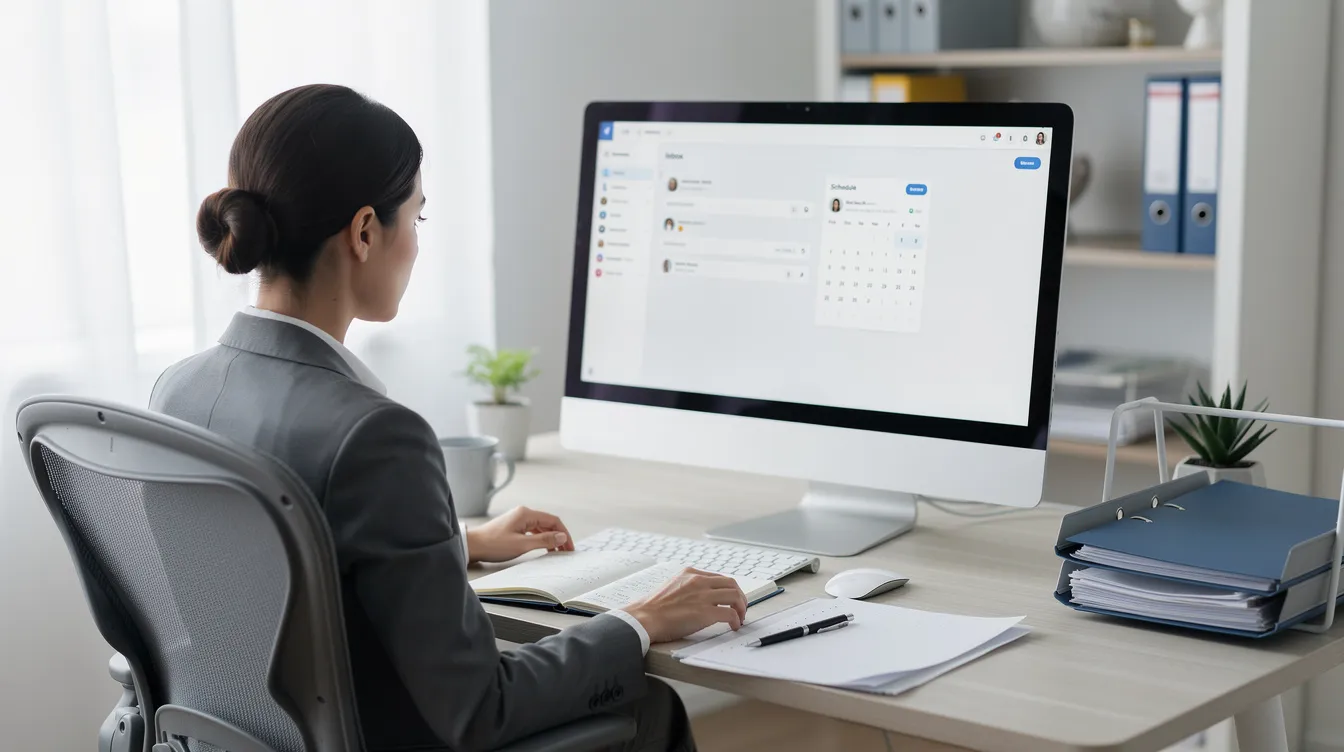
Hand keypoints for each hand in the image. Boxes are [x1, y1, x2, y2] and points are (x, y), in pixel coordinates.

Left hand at [465, 506, 574, 563]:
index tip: (569, 547)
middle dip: (559, 537)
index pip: (553, 520)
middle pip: (548, 523)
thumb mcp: (522, 544)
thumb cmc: (493, 544)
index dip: (564, 533)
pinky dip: (541, 538)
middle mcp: (523, 513)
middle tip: (566, 551)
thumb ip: (544, 540)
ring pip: (541, 527)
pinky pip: (533, 531)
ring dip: (550, 538)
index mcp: (526, 514)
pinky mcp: (513, 527)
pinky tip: (543, 547)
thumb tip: (562, 536)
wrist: (473, 546)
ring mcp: (518, 520)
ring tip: (557, 551)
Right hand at [624, 568, 746, 643]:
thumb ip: (688, 587)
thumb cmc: (654, 608)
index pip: (719, 577)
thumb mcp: (673, 586)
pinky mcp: (705, 612)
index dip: (729, 589)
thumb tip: (700, 598)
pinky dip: (736, 620)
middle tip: (741, 608)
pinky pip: (730, 614)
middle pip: (731, 584)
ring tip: (740, 618)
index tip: (731, 599)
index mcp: (691, 573)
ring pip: (735, 596)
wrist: (644, 618)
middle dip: (740, 597)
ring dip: (741, 608)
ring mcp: (703, 596)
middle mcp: (699, 581)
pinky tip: (733, 626)